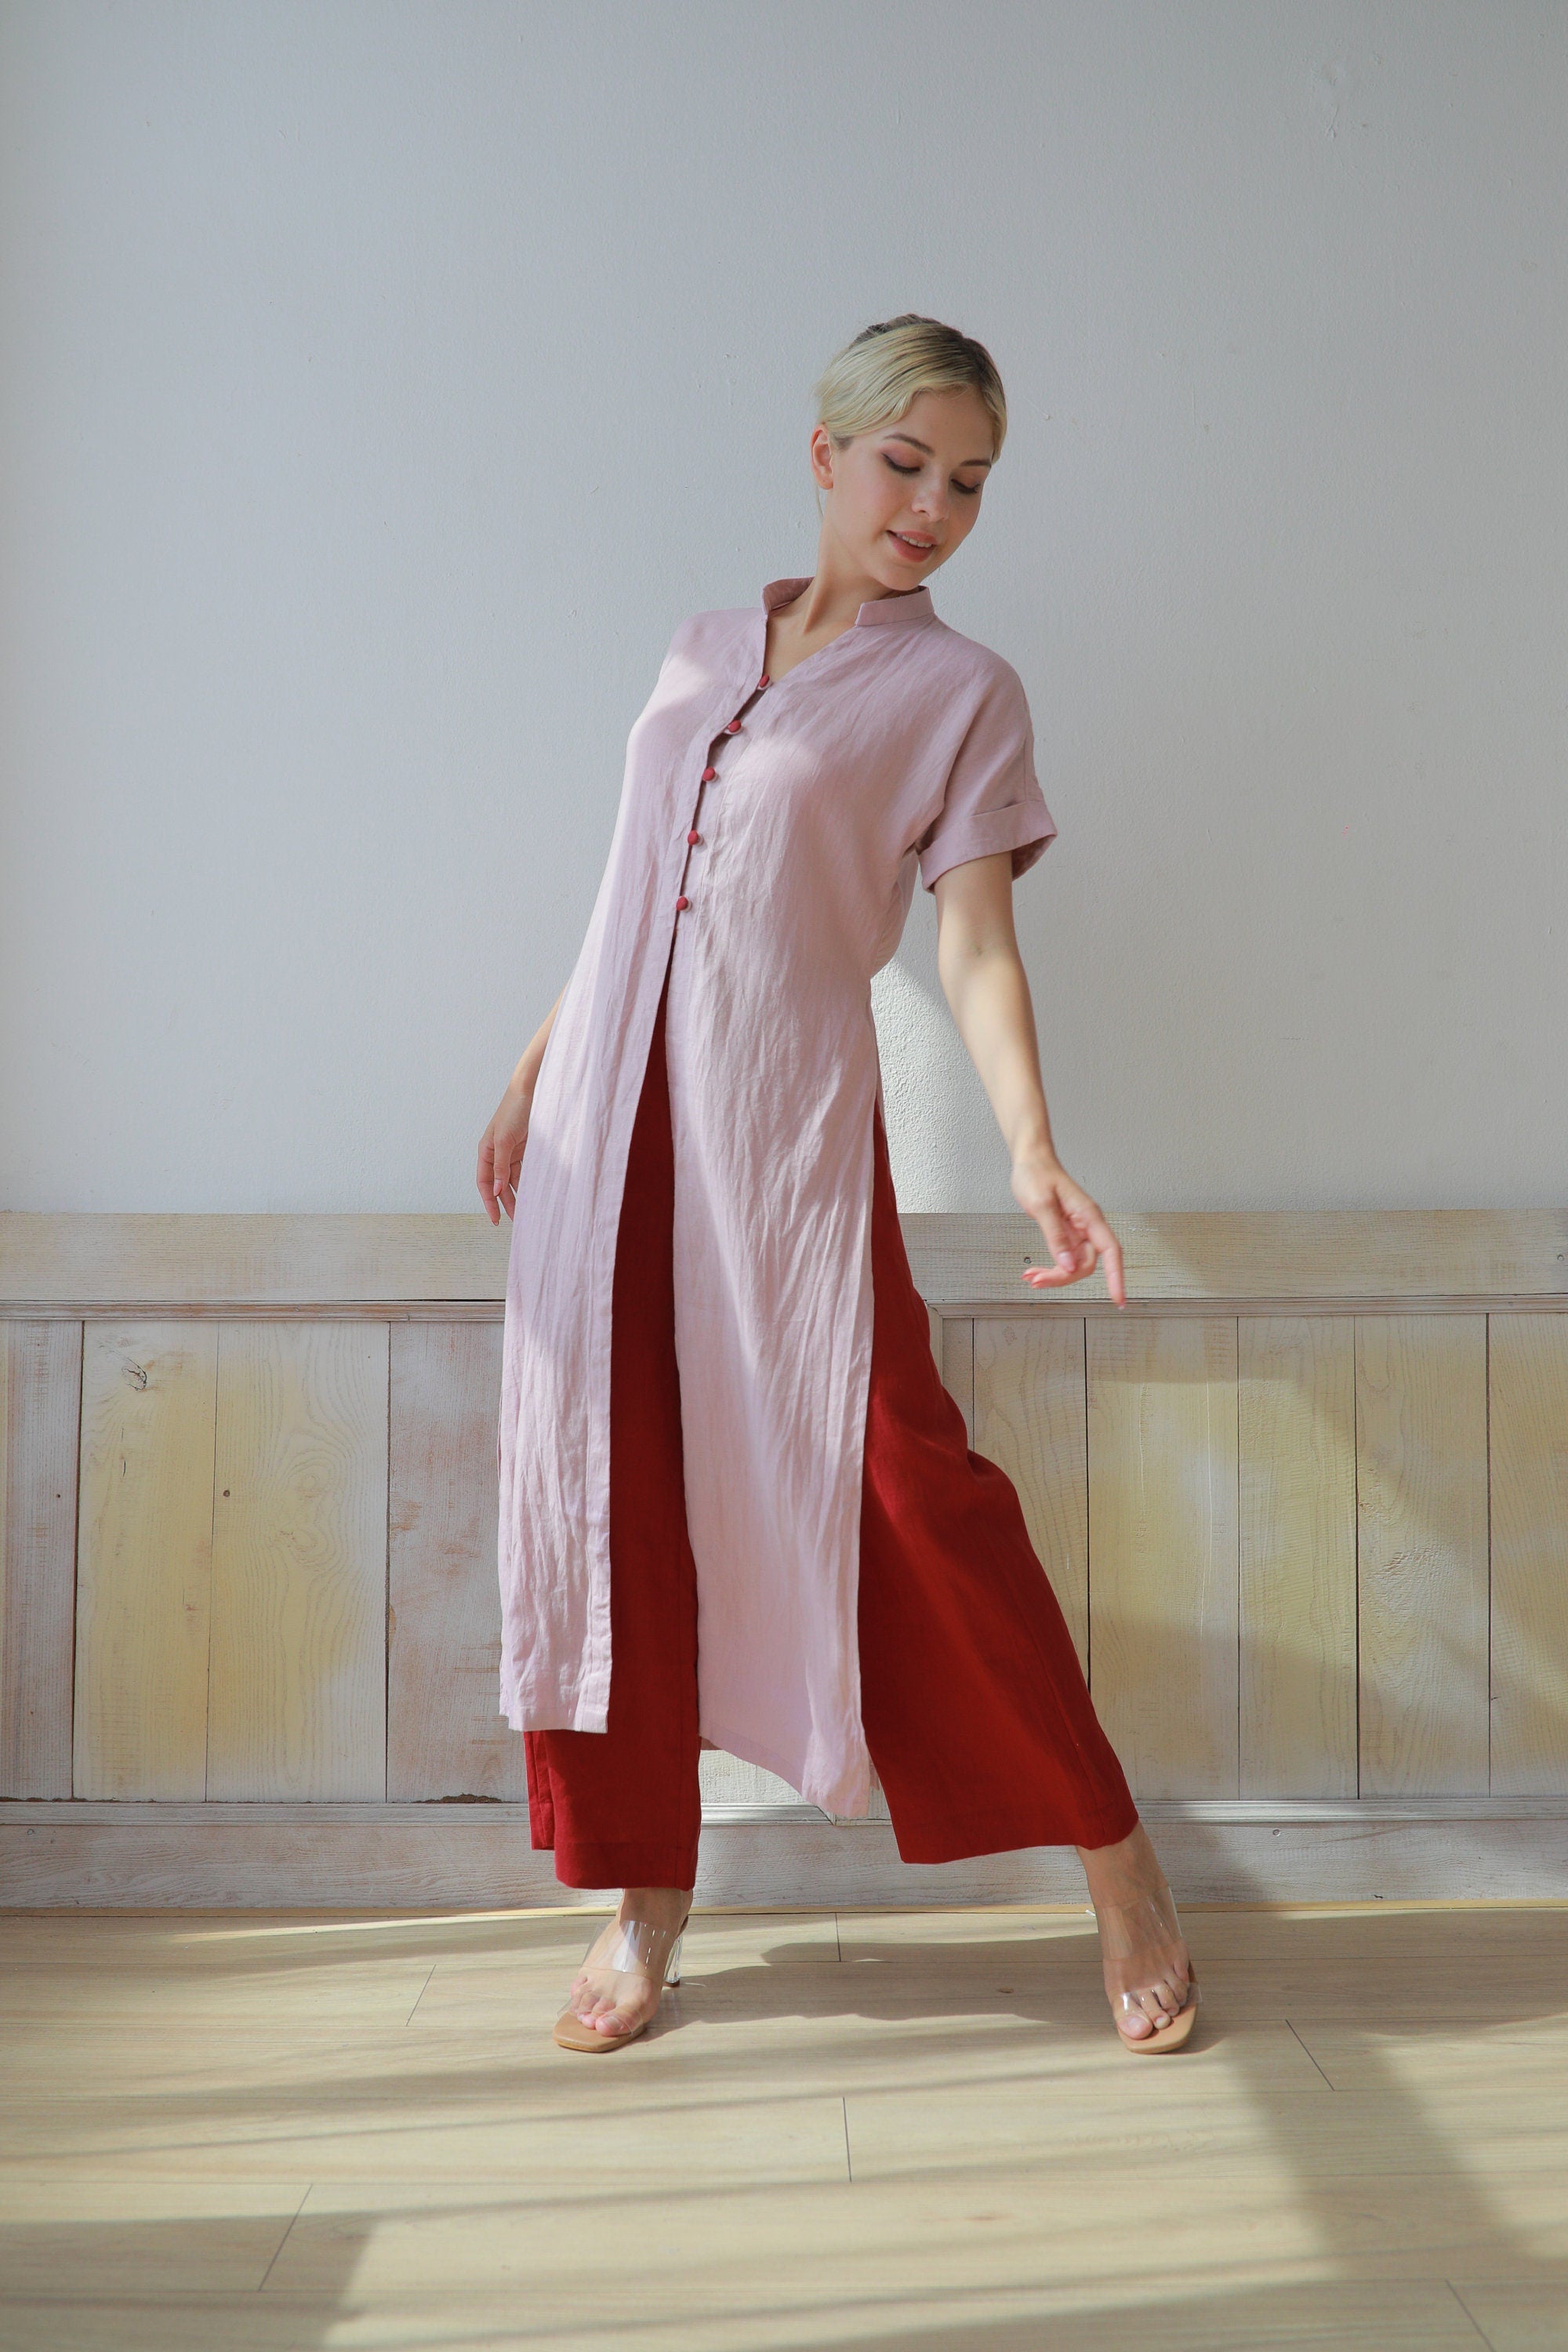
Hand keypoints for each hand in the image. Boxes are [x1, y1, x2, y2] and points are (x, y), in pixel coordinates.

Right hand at [478, 1081, 532, 1225]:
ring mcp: (512, 1151)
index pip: (484, 1182)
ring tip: (528, 1211)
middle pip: (500, 1184)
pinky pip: (526, 1170)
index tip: (496, 1219)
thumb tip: (497, 1190)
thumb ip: (500, 1166)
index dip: (489, 1201)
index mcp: (486, 1151)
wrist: (533, 1090)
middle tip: (517, 1220)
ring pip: (514, 1179)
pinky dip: (530, 1182)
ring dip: (520, 1194)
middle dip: (507, 1202)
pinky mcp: (527, 1148)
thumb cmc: (514, 1110)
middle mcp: (497, 1153)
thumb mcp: (504, 1140)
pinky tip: (536, 1193)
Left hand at [1010, 1146, 1126, 1305]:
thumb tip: (1068, 1265)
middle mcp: (1087, 1225)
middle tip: (1037, 1281)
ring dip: (1055, 1275)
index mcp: (1088, 1216)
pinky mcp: (1066, 1233)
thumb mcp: (1042, 1205)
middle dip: (1064, 1278)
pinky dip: (1050, 1267)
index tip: (1118, 1299)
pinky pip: (1064, 1258)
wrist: (1030, 1160)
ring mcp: (1077, 1231)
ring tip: (1031, 1278)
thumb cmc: (1037, 1174)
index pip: (1110, 1251)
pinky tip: (1035, 1272)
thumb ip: (1055, 1236)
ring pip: (1074, 1264)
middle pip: (1086, 1264)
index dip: (1116, 1276)